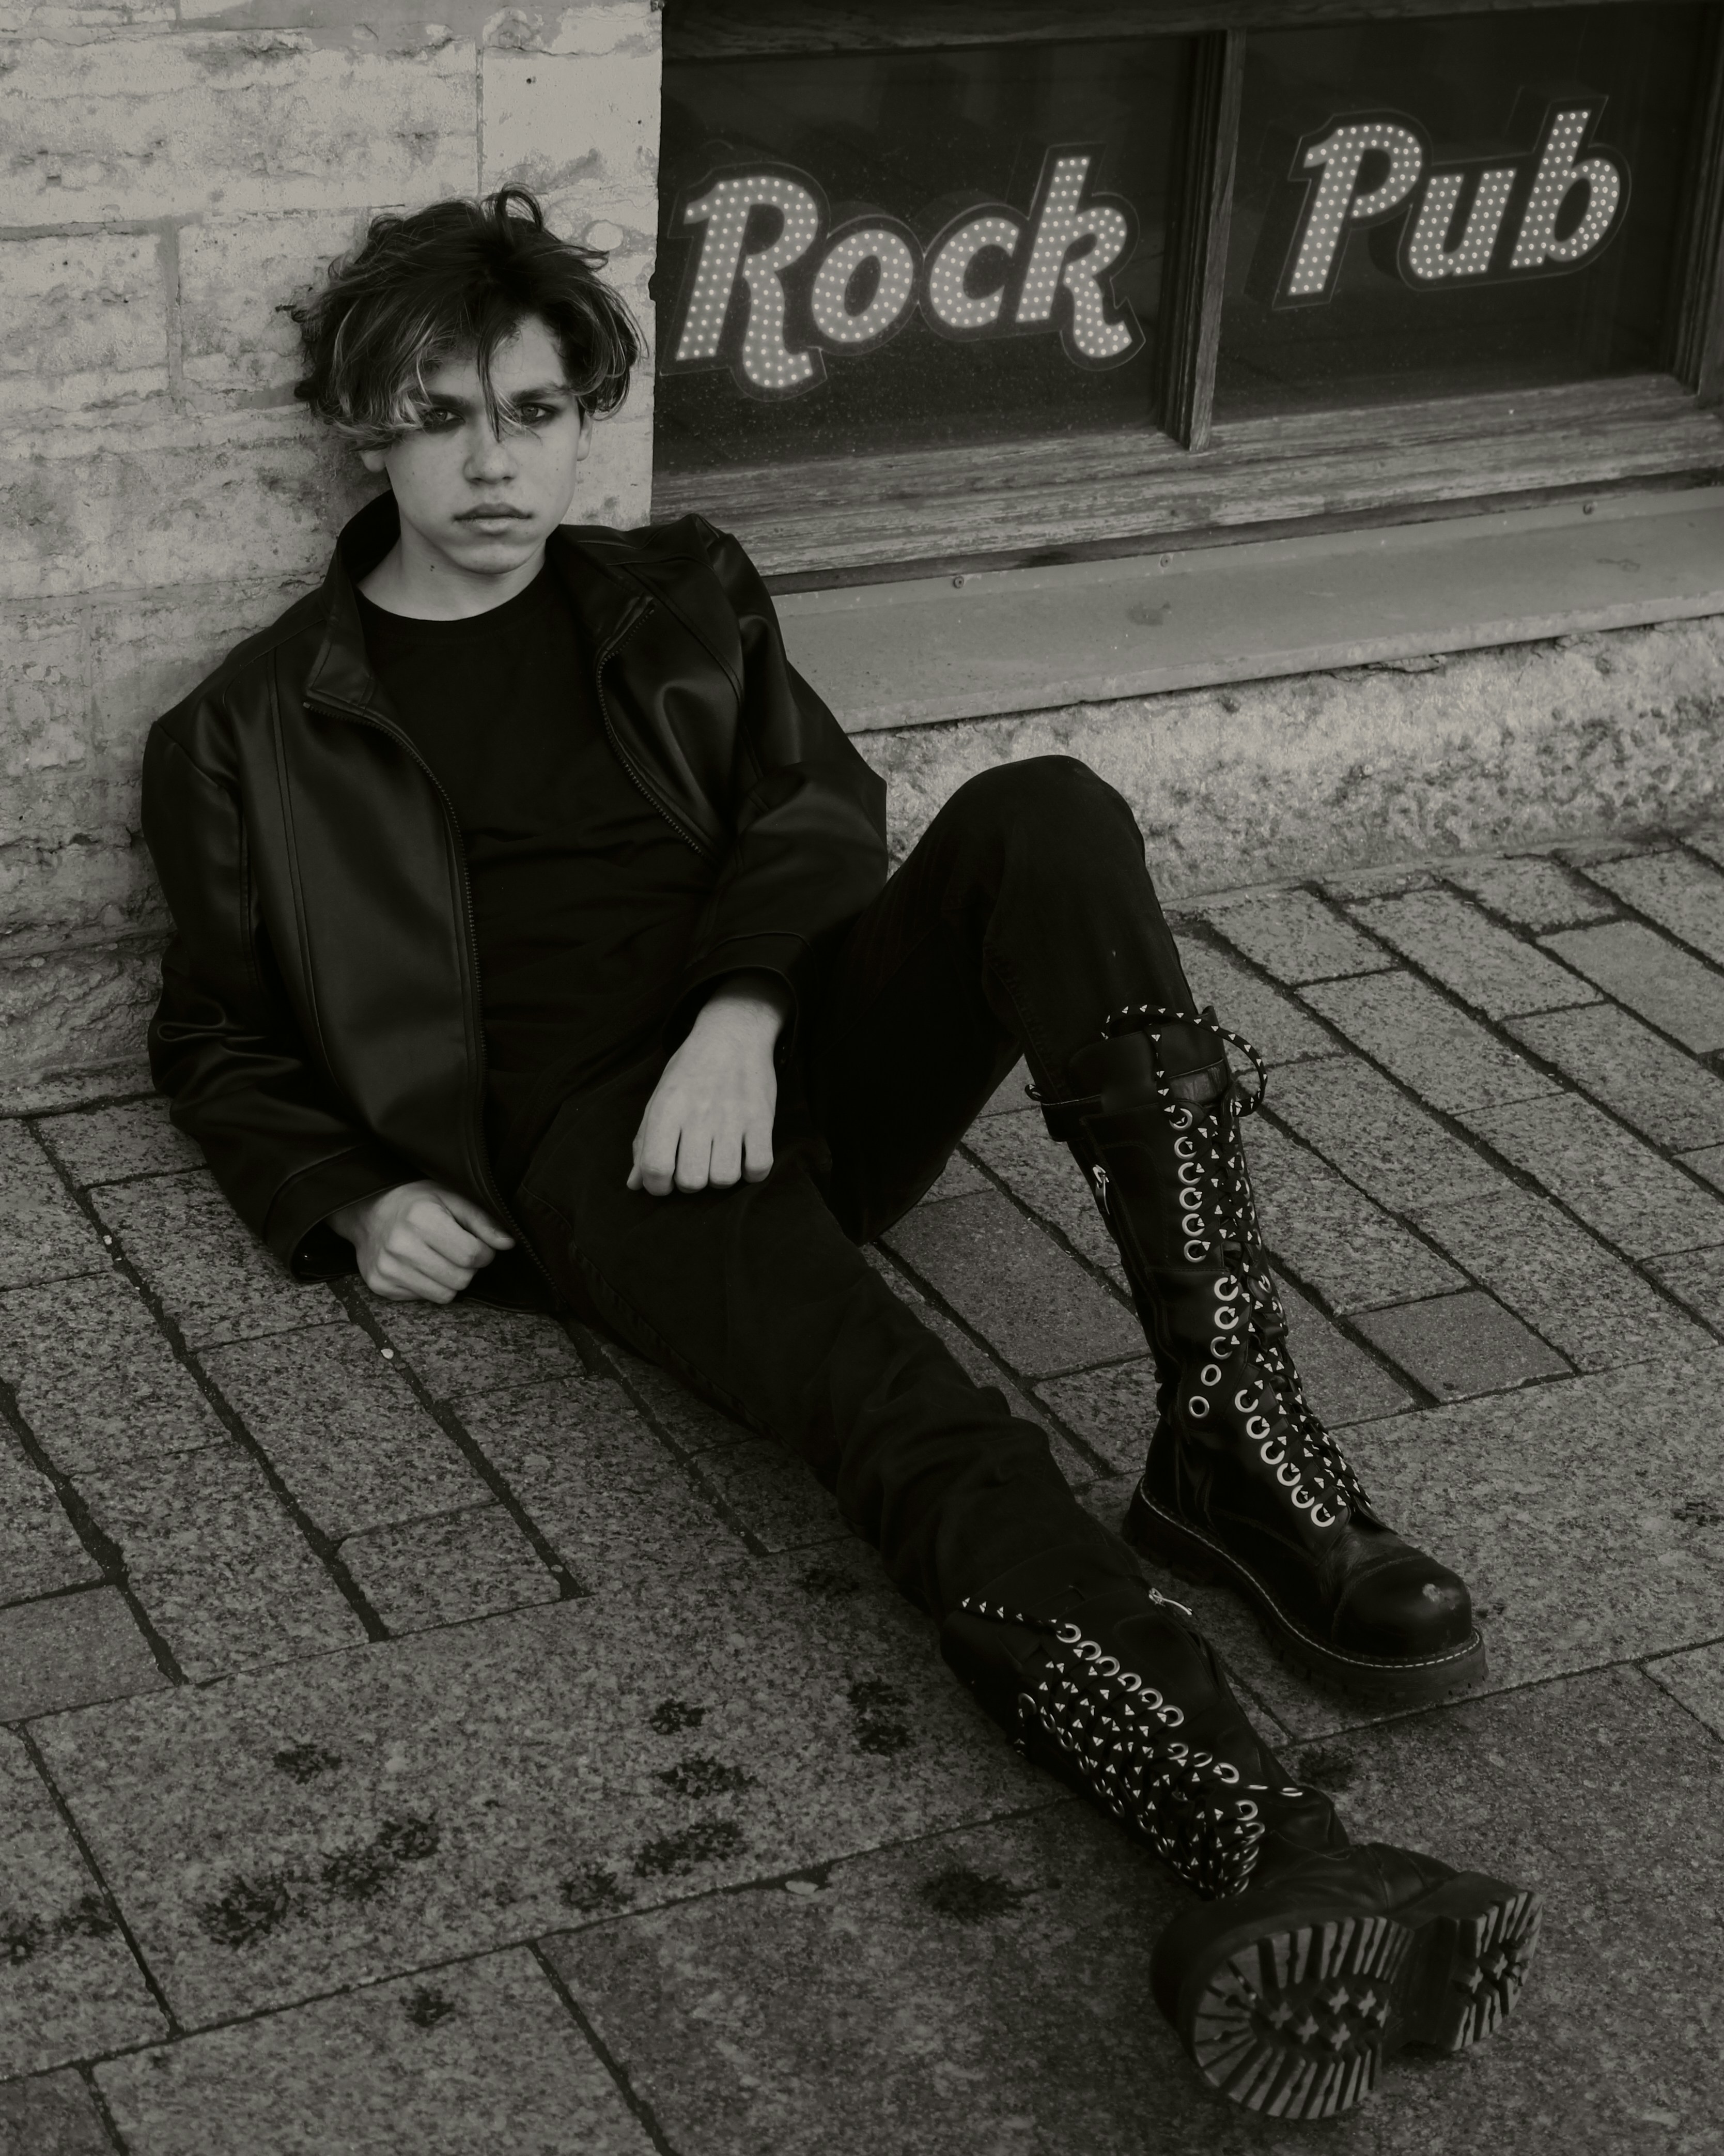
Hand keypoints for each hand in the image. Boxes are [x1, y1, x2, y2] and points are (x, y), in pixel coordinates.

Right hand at [328, 1180, 514, 1302]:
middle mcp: (400, 1245)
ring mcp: (387, 1268)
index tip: (478, 1246)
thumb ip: (482, 1221)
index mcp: (421, 1218)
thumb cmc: (415, 1201)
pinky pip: (422, 1299)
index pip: (471, 1254)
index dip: (484, 1253)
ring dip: (450, 1280)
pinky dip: (428, 1285)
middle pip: (460, 1279)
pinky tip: (420, 1266)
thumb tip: (508, 1244)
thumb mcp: (451, 1198)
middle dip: (468, 1268)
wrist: (366, 1210)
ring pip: (444, 1295)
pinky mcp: (380, 1285)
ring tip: (440, 1259)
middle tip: (457, 1252)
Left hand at [628, 972, 789, 1196]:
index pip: (655, 1168)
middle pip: (691, 1181)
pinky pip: (758, 1167)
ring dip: (720, 1177)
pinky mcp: (762, 1118)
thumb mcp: (659, 1099)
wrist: (732, 1035)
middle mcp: (698, 1114)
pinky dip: (751, 1172)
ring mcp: (732, 1117)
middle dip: (690, 1182)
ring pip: (724, 1179)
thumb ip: (644, 1143)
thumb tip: (635, 1185)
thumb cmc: (690, 1072)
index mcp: (667, 1109)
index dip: (657, 1186)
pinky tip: (744, 1158)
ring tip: (719, 1159)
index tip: (664, 1179)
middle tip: (694, 1164)